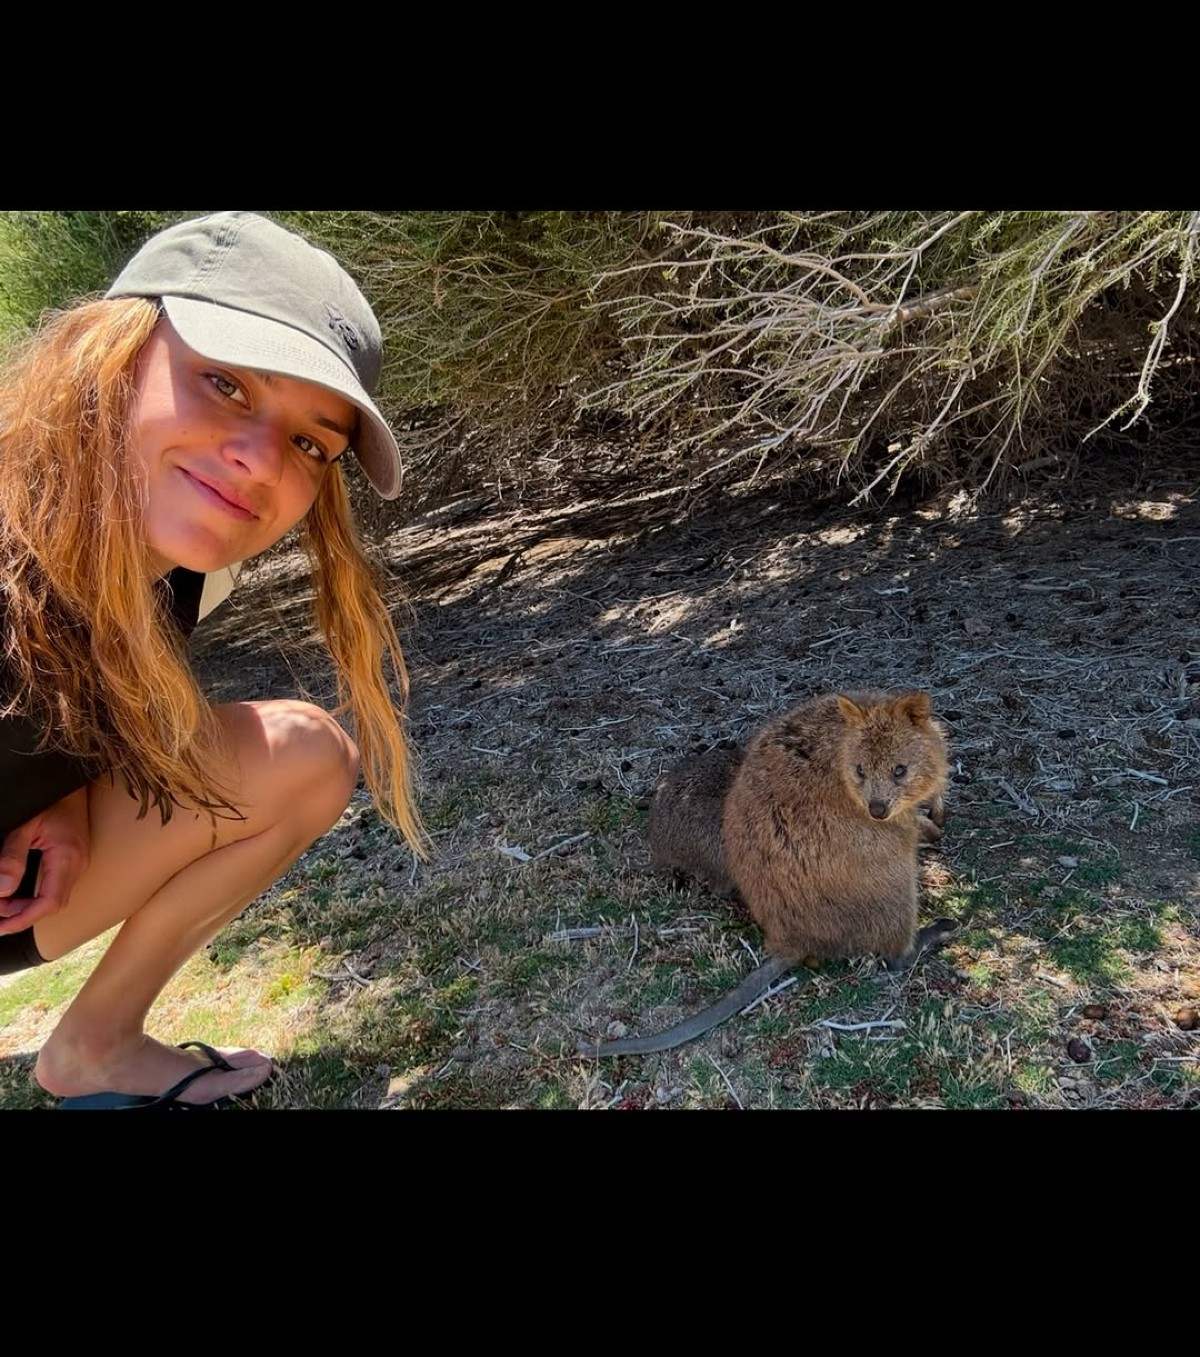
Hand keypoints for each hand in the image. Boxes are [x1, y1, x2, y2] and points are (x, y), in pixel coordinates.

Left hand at [0, 787, 90, 935]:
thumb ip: (12, 857)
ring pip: (55, 898)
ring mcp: (78, 863)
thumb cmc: (50, 799)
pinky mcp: (74, 861)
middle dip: (22, 915)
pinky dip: (35, 897)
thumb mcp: (24, 825)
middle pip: (53, 904)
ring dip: (28, 907)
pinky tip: (17, 896)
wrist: (72, 784)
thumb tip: (2, 890)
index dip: (24, 919)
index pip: (50, 902)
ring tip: (1, 906)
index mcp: (67, 857)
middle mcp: (78, 864)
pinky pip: (56, 888)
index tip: (0, 926)